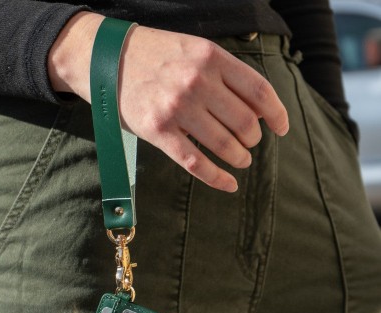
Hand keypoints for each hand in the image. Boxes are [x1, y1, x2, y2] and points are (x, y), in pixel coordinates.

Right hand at [48, 13, 288, 191]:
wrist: (108, 59)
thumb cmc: (155, 56)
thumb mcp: (193, 50)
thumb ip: (223, 74)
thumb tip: (255, 109)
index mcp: (210, 58)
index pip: (258, 91)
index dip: (276, 114)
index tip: (281, 129)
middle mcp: (196, 82)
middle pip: (244, 122)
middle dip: (253, 139)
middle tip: (250, 144)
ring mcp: (176, 108)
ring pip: (223, 144)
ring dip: (239, 158)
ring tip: (241, 160)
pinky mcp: (158, 131)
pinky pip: (194, 162)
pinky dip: (216, 178)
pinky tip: (229, 184)